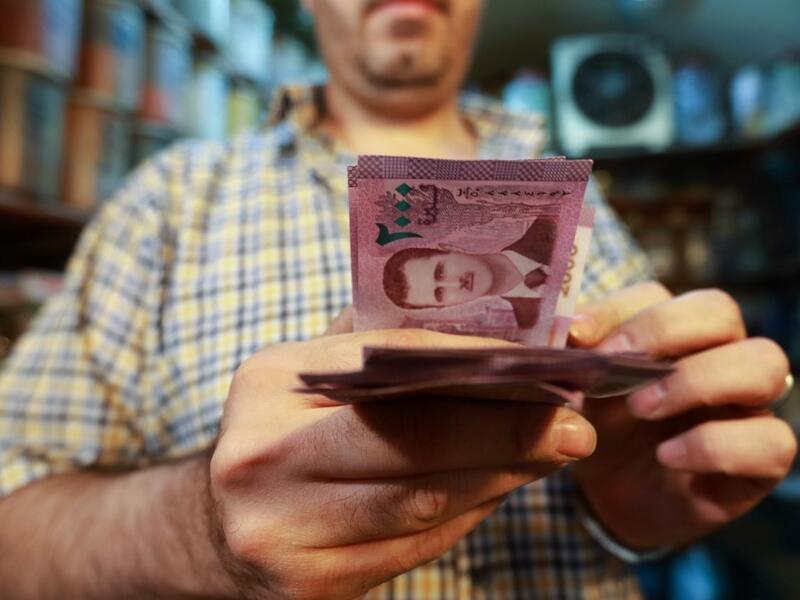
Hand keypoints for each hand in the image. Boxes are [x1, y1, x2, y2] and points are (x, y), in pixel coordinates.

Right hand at [209, 328, 595, 599]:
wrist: (215, 530)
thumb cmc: (282, 437)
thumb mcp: (307, 379)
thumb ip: (378, 348)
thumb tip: (488, 332)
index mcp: (269, 384)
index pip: (390, 362)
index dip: (476, 365)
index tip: (543, 368)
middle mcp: (264, 456)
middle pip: (411, 440)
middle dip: (505, 431)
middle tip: (575, 426)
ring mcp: (282, 529)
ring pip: (422, 502)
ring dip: (499, 476)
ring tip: (552, 455)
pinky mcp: (307, 587)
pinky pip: (413, 548)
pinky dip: (467, 517)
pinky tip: (499, 490)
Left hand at [569, 282, 796, 549]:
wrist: (613, 497)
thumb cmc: (601, 429)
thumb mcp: (576, 392)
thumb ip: (569, 361)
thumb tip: (560, 336)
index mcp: (668, 331)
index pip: (656, 295)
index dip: (618, 310)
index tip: (576, 335)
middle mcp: (716, 355)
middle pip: (719, 310)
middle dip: (664, 330)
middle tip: (614, 362)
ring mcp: (746, 404)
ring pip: (764, 362)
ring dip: (697, 380)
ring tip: (641, 408)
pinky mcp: (762, 458)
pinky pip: (772, 440)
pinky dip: (715, 445)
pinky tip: (668, 457)